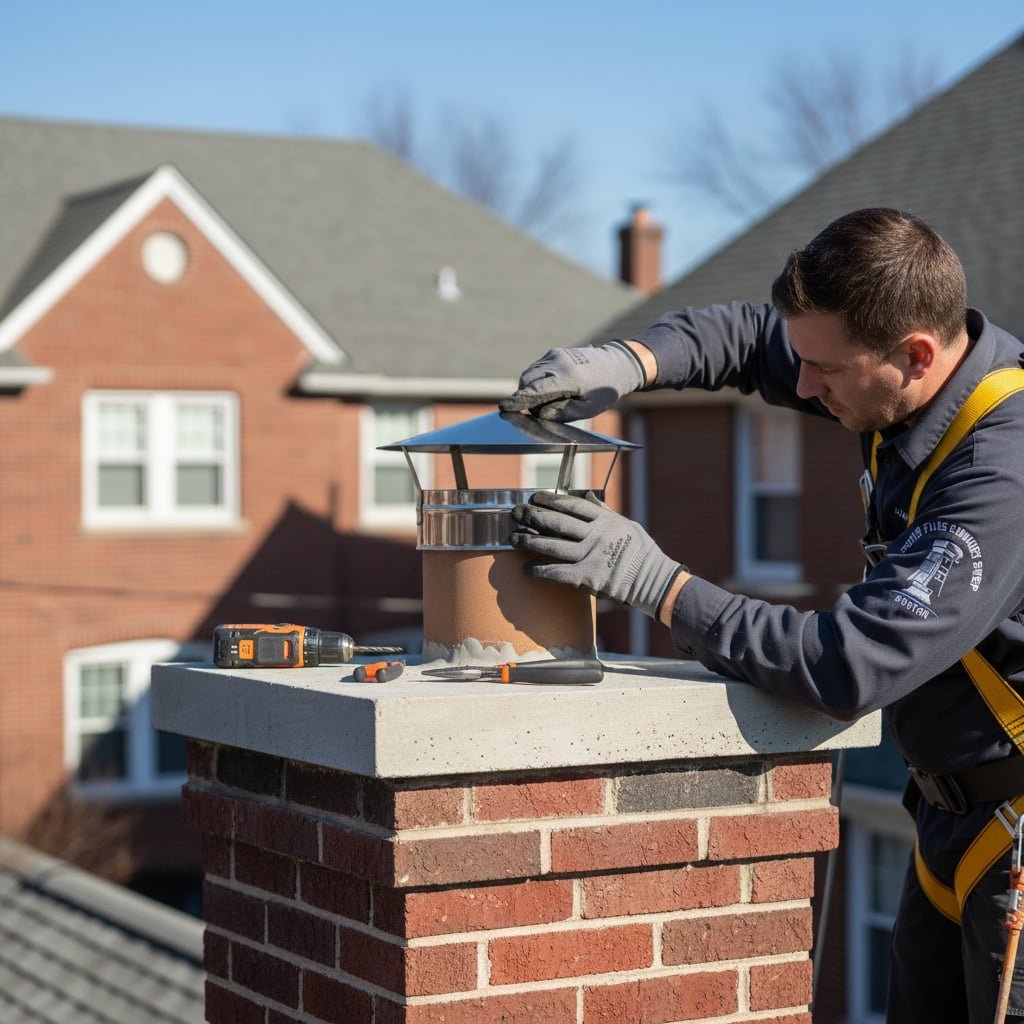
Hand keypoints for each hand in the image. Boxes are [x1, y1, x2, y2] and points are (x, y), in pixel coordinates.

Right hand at [499, 341, 644, 421]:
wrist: (617, 364)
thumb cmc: (605, 389)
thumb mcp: (590, 408)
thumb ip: (564, 412)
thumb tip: (541, 413)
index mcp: (567, 376)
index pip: (536, 389)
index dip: (519, 400)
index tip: (504, 407)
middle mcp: (558, 361)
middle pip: (528, 380)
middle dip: (525, 397)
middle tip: (532, 411)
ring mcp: (555, 354)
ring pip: (530, 373)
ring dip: (530, 388)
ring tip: (546, 401)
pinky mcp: (554, 353)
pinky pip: (536, 368)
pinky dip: (536, 380)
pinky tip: (548, 390)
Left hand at [511, 491, 681, 618]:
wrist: (654, 580)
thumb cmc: (642, 553)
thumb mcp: (627, 524)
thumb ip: (605, 511)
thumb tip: (589, 495)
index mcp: (604, 520)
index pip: (571, 505)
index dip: (550, 501)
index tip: (534, 498)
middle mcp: (595, 535)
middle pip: (557, 523)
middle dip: (533, 517)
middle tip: (516, 514)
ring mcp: (590, 556)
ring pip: (552, 546)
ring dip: (529, 542)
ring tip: (513, 538)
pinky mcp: (587, 577)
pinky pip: (557, 572)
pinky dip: (540, 570)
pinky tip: (526, 568)